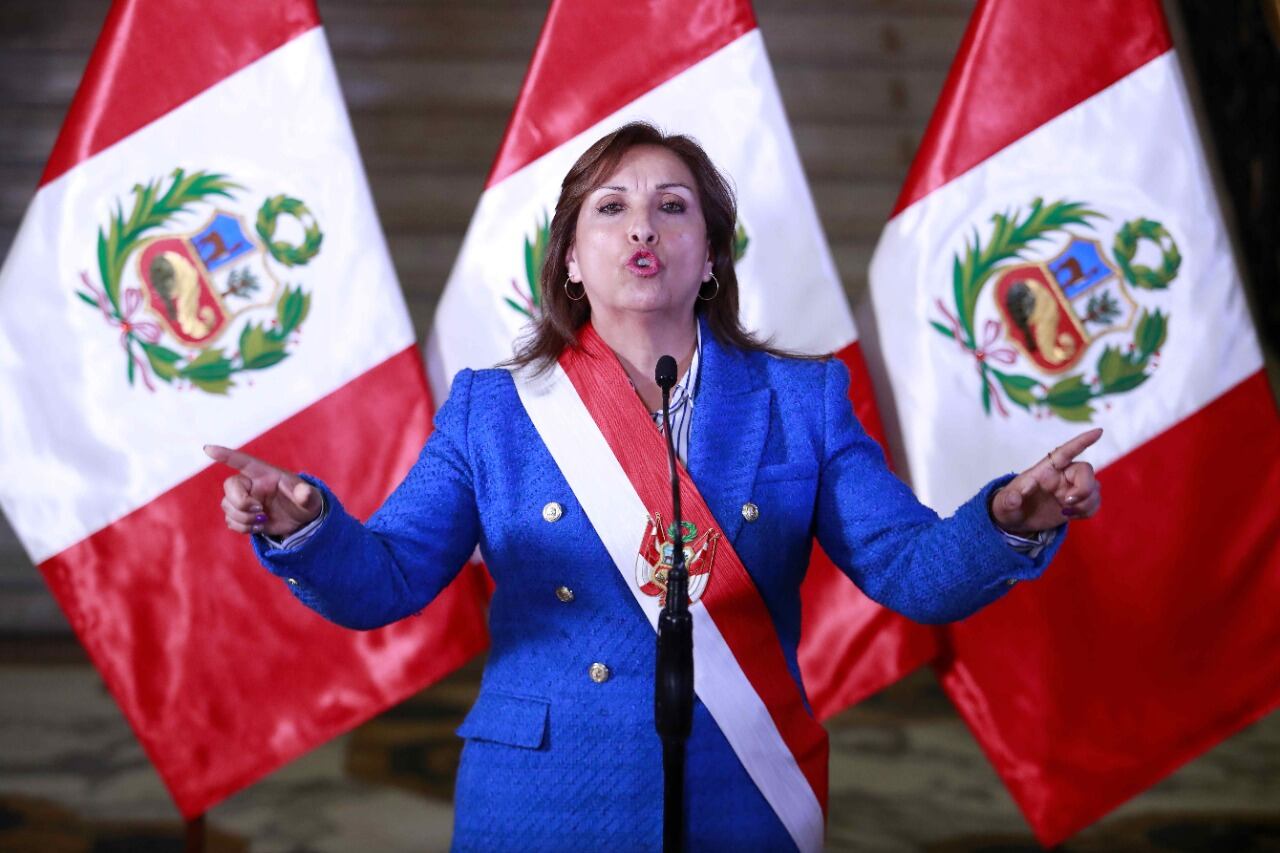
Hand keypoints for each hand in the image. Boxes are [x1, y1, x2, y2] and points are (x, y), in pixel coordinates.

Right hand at [204, 444, 321, 537]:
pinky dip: (242, 527)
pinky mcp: (243, 515)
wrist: (302, 522)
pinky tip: (258, 528)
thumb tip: (303, 492)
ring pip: (227, 505)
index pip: (242, 461)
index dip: (225, 454)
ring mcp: (246, 500)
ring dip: (243, 518)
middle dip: (241, 502)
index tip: (208, 449)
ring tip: (263, 521)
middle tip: (260, 511)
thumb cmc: (306, 503)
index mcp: (266, 474)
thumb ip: (307, 495)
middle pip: (230, 486)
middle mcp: (252, 484)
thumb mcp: (312, 499)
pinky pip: (230, 520)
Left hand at [991, 428, 1102, 534]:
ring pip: (1094, 488)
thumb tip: (1014, 499)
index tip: (1098, 431)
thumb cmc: (1007, 505)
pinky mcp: (1076, 503)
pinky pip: (1094, 502)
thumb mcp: (1003, 504)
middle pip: (1086, 471)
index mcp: (1044, 469)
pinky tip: (1070, 516)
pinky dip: (1088, 511)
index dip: (1082, 441)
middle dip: (1084, 488)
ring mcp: (1070, 488)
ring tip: (1066, 512)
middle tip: (1068, 502)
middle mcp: (1061, 475)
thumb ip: (1008, 500)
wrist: (1014, 521)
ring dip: (1086, 502)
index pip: (1065, 452)